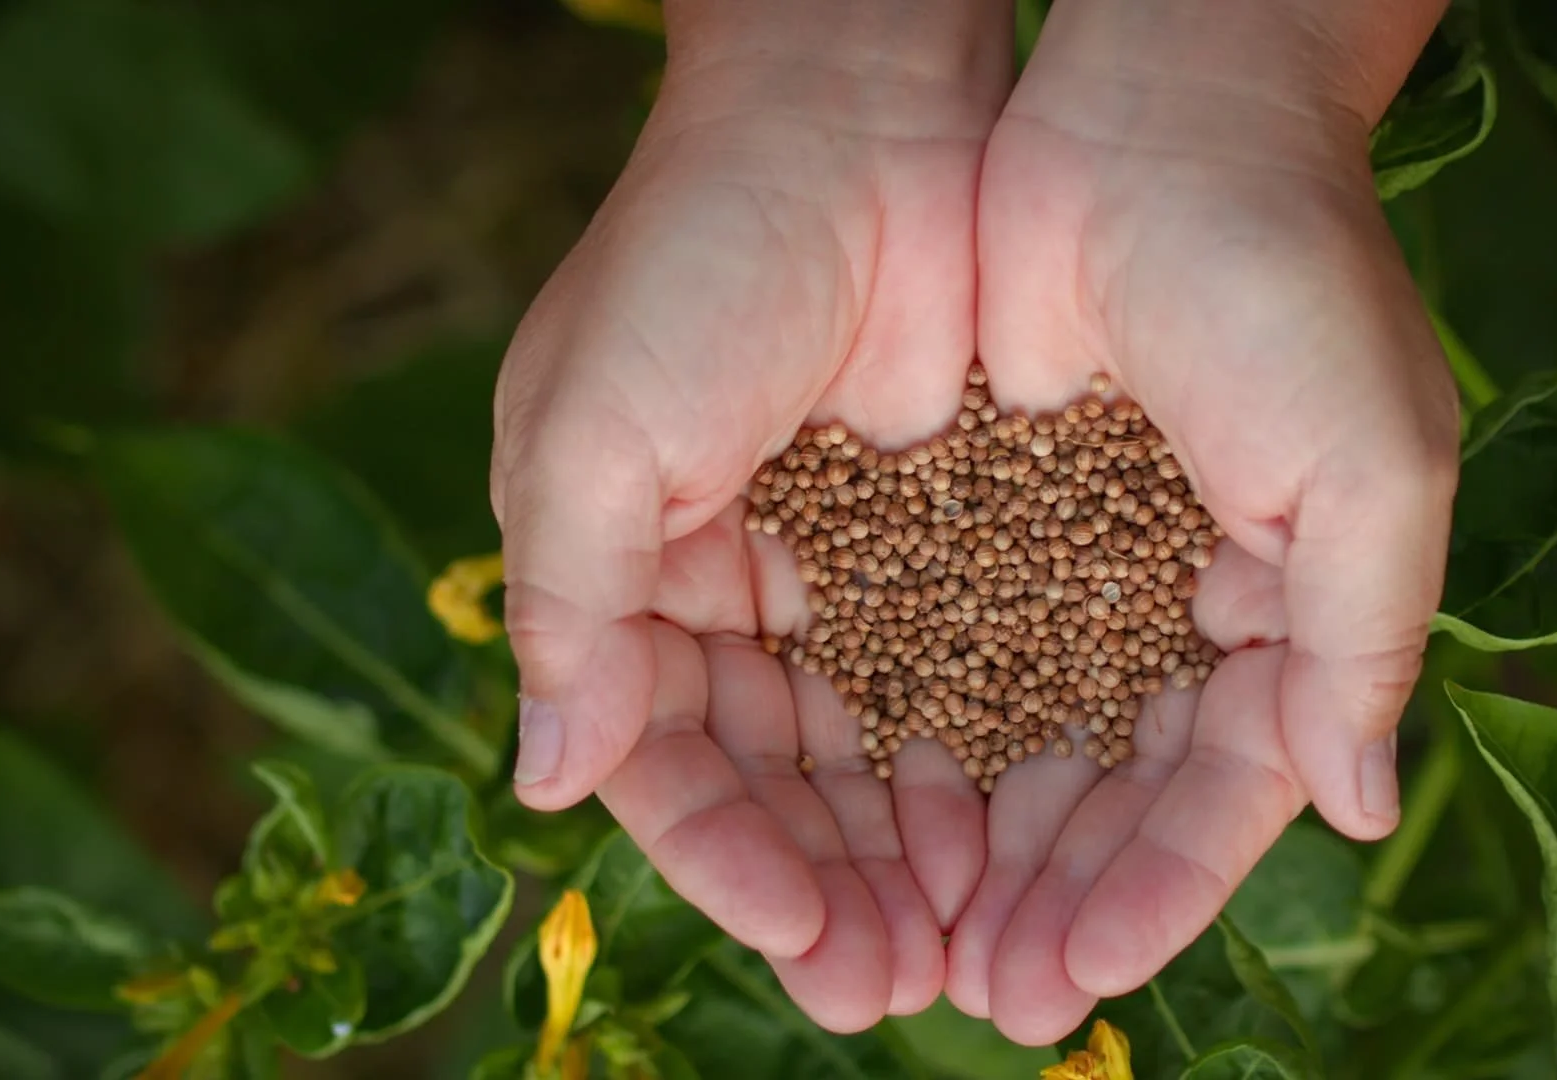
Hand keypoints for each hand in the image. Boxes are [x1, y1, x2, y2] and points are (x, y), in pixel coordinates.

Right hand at [490, 15, 1008, 1031]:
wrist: (856, 113)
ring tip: (962, 956)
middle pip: (774, 778)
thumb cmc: (696, 255)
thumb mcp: (592, 429)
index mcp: (622, 569)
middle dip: (826, 886)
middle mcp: (728, 587)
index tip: (800, 937)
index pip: (663, 755)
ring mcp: (842, 568)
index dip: (723, 856)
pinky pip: (959, 681)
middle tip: (891, 990)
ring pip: (868, 751)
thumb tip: (545, 784)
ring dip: (904, 857)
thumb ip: (574, 609)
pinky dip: (977, 768)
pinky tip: (1011, 847)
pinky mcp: (948, 540)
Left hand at [941, 2, 1459, 1043]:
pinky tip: (871, 820)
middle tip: (989, 1000)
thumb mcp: (1372, 467)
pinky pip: (938, 654)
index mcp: (1284, 613)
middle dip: (1052, 898)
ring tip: (921, 951)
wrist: (1158, 120)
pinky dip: (913, 742)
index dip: (1157, 892)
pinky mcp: (976, 517)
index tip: (1085, 973)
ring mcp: (1071, 568)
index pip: (1219, 794)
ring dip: (976, 851)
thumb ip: (1362, 645)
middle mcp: (1173, 608)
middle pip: (1109, 793)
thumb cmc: (1290, 281)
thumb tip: (1362, 812)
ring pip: (1018, 746)